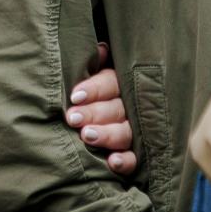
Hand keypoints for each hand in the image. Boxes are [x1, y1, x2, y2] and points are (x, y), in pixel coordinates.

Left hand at [66, 44, 136, 175]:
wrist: (109, 130)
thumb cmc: (91, 94)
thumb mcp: (96, 73)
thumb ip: (96, 63)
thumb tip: (100, 49)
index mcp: (121, 84)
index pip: (111, 83)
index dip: (95, 89)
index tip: (75, 96)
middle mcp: (131, 107)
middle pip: (117, 108)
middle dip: (94, 113)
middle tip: (73, 118)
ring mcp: (137, 132)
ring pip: (126, 132)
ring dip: (108, 134)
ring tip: (87, 136)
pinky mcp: (137, 156)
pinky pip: (136, 159)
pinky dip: (126, 161)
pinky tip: (112, 161)